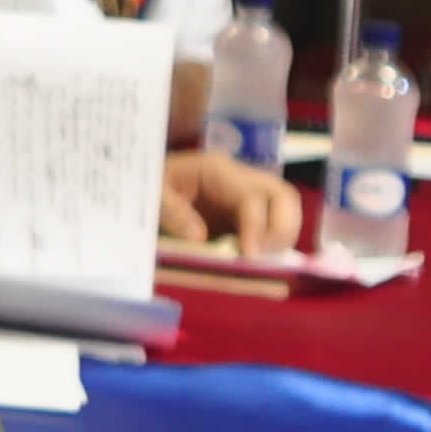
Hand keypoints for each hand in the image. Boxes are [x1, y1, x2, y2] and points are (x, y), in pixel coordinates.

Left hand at [160, 148, 302, 258]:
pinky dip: (271, 244)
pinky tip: (255, 261)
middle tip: (261, 258)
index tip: (249, 256)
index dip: (256, 227)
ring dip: (281, 238)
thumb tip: (200, 238)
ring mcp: (246, 196)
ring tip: (258, 262)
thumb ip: (172, 212)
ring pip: (286, 210)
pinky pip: (271, 225)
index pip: (252, 197)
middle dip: (282, 229)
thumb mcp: (151, 194)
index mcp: (217, 170)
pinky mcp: (244, 214)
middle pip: (284, 196)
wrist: (145, 181)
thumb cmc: (147, 183)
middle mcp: (240, 179)